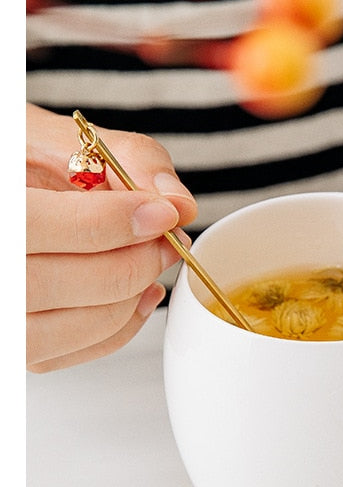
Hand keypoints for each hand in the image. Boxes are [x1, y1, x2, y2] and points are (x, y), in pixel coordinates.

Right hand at [27, 105, 197, 371]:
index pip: (35, 227)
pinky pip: (85, 348)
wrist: (6, 192)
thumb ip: (129, 159)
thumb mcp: (61, 137)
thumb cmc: (25, 163)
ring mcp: (4, 322)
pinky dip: (127, 320)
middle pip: (64, 284)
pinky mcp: (24, 348)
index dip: (109, 222)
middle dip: (134, 260)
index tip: (159, 211)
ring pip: (81, 325)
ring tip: (152, 257)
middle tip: (166, 237)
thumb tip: (180, 204)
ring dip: (135, 293)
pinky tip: (139, 288)